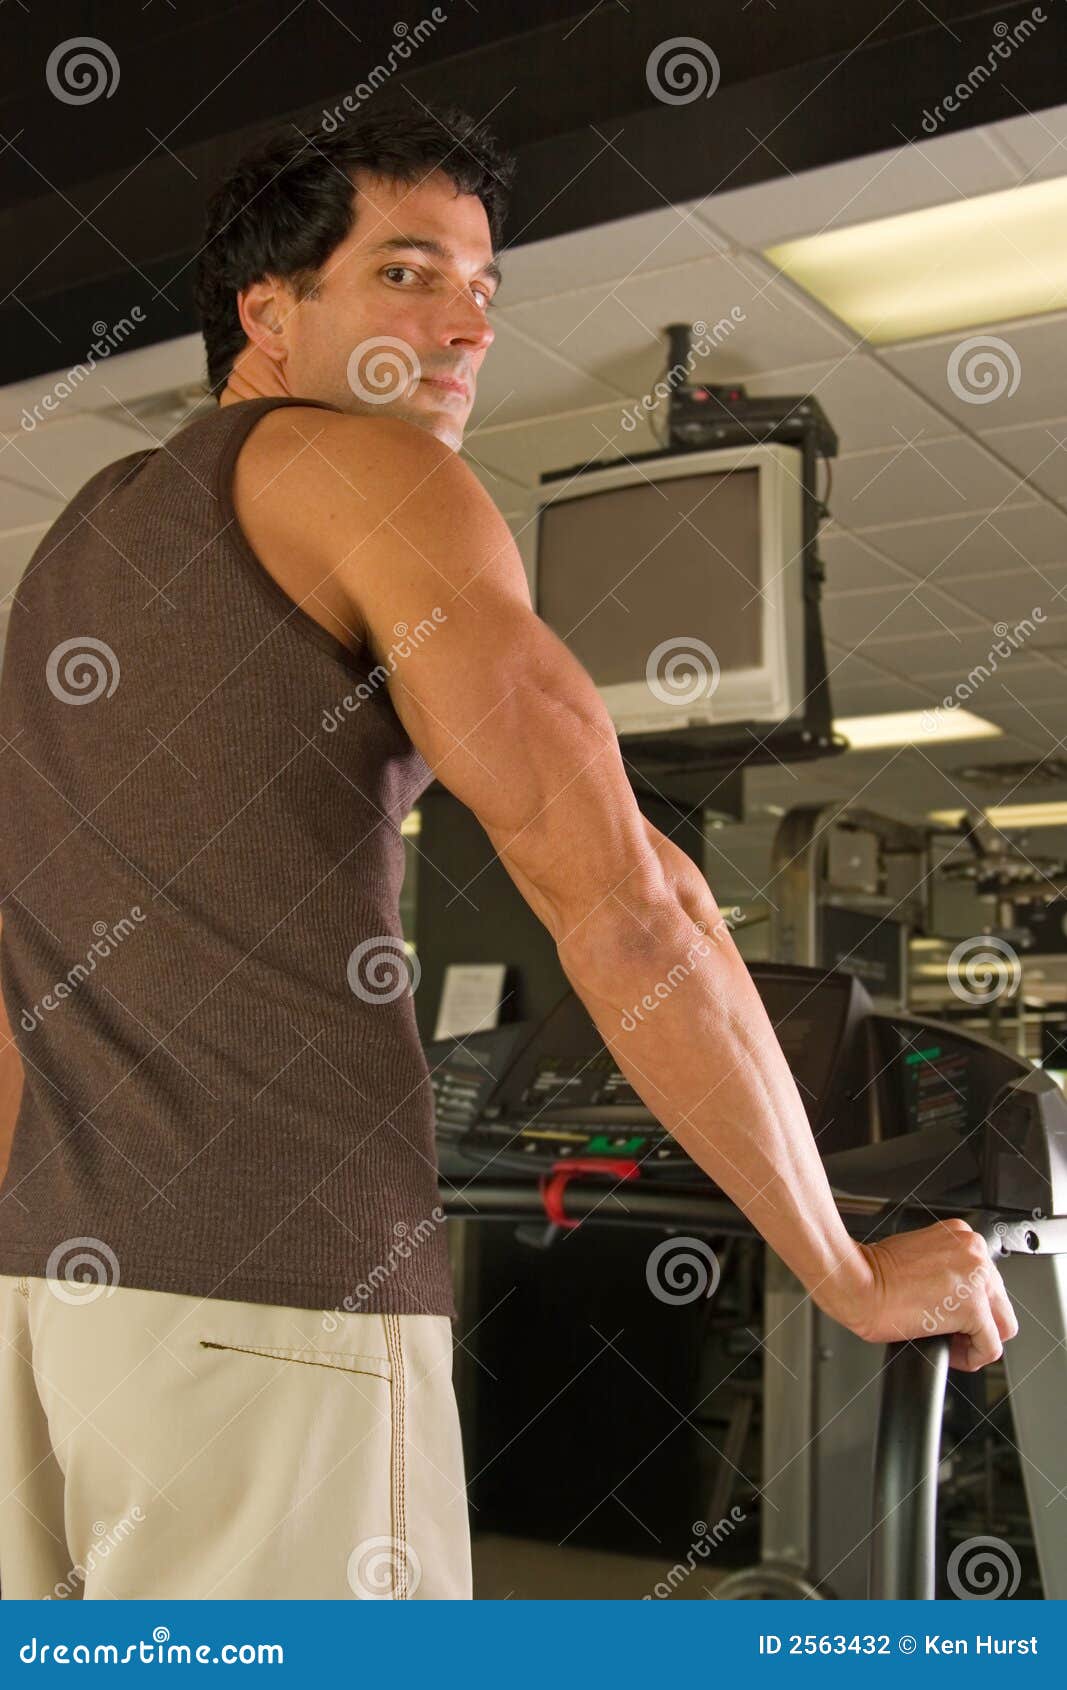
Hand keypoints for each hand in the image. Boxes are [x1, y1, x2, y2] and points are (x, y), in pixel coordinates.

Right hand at [818, 1218, 1018, 1370]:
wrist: (856, 1282)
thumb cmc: (872, 1271)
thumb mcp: (916, 1256)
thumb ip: (942, 1267)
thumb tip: (950, 1293)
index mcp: (960, 1235)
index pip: (986, 1277)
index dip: (970, 1301)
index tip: (951, 1311)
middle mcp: (975, 1252)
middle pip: (998, 1300)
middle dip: (977, 1321)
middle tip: (951, 1331)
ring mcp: (977, 1279)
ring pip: (1002, 1324)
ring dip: (977, 1338)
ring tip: (951, 1343)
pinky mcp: (972, 1308)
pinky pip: (990, 1346)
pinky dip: (973, 1358)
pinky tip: (951, 1353)